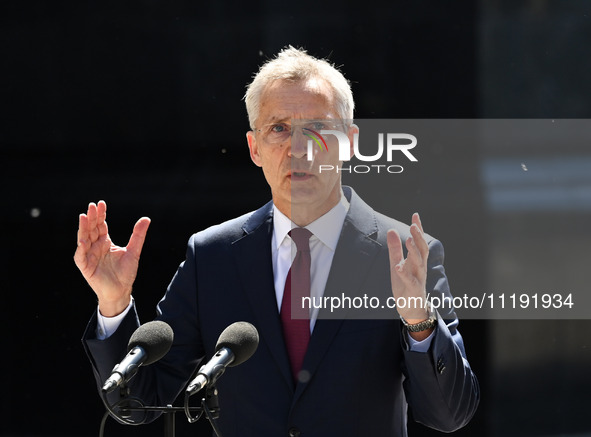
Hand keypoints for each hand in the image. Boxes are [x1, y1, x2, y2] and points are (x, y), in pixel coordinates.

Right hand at [74, 201, 150, 316]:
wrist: (121, 291)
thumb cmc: (126, 272)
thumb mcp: (134, 251)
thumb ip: (138, 235)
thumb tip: (146, 219)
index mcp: (105, 242)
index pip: (101, 225)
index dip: (101, 215)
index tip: (101, 203)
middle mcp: (95, 247)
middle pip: (92, 229)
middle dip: (92, 218)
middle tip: (92, 206)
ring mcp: (89, 256)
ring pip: (84, 239)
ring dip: (83, 228)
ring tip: (83, 216)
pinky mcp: (86, 267)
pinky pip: (81, 256)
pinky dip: (81, 248)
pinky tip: (83, 240)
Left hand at [387, 213, 430, 337]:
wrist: (411, 309)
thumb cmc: (405, 285)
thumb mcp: (397, 264)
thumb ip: (395, 249)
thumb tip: (392, 230)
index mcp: (417, 260)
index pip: (419, 242)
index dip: (418, 229)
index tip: (415, 215)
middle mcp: (420, 268)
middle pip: (422, 250)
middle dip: (419, 237)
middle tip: (414, 225)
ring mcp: (418, 279)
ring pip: (419, 263)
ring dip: (414, 251)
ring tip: (409, 240)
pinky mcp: (413, 290)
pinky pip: (410, 281)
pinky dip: (405, 274)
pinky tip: (398, 267)